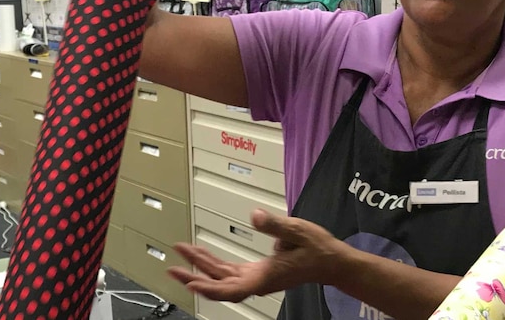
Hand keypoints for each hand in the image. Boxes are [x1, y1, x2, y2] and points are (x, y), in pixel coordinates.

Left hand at [167, 209, 348, 301]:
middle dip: (194, 275)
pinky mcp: (258, 272)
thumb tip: (255, 216)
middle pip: (220, 284)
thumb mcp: (298, 231)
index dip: (209, 287)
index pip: (231, 289)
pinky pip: (230, 272)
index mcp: (265, 276)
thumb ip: (275, 225)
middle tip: (173, 266)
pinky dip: (214, 265)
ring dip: (201, 269)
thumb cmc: (317, 249)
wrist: (331, 262)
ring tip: (183, 254)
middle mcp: (257, 281)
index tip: (190, 282)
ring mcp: (257, 278)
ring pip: (222, 278)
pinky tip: (204, 255)